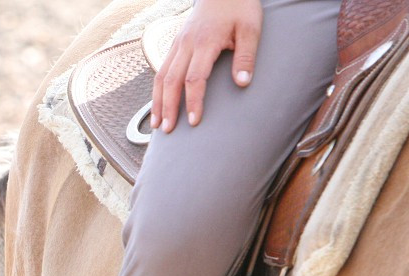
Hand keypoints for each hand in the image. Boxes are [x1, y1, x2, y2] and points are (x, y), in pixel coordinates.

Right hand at [151, 0, 262, 131]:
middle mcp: (186, 44)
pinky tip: (158, 104)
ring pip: (161, 76)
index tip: (194, 121)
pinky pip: (161, 69)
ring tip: (157, 124)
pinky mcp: (175, 44)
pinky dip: (158, 90)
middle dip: (167, 107)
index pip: (194, 78)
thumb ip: (246, 56)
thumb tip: (242, 83)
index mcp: (204, 42)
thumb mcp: (251, 29)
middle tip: (167, 131)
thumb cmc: (239, 7)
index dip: (193, 101)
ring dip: (157, 101)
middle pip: (170, 81)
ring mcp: (177, 44)